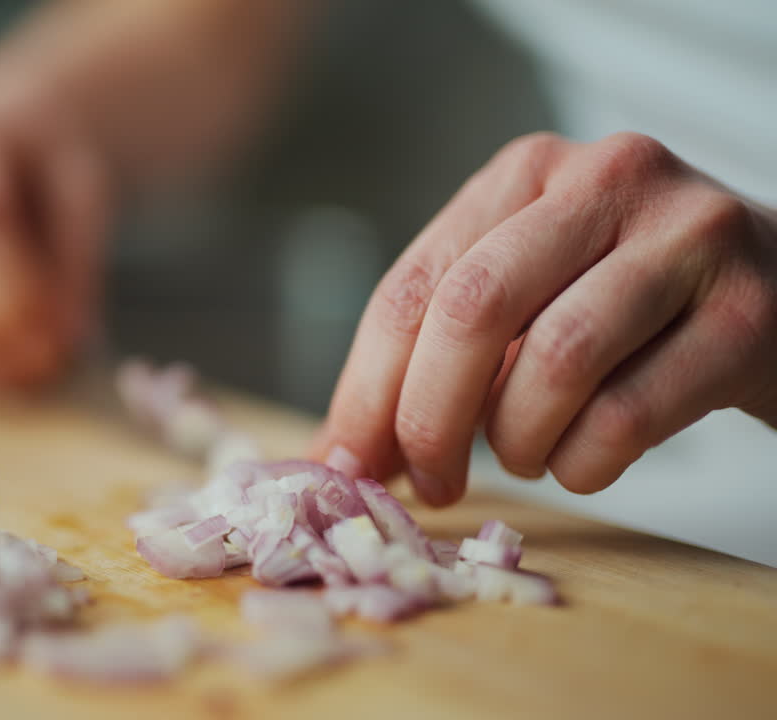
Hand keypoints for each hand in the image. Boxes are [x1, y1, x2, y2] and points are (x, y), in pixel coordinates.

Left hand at [315, 132, 776, 503]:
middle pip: (472, 309)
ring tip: (524, 455)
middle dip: (430, 418)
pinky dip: (584, 462)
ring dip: (518, 441)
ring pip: (555, 360)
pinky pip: (629, 414)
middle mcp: (606, 181)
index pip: (413, 286)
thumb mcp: (526, 299)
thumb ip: (434, 356)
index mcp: (526, 173)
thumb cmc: (626, 307)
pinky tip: (584, 460)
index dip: (368, 388)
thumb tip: (339, 454)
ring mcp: (686, 238)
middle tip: (429, 483)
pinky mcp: (747, 312)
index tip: (348, 463)